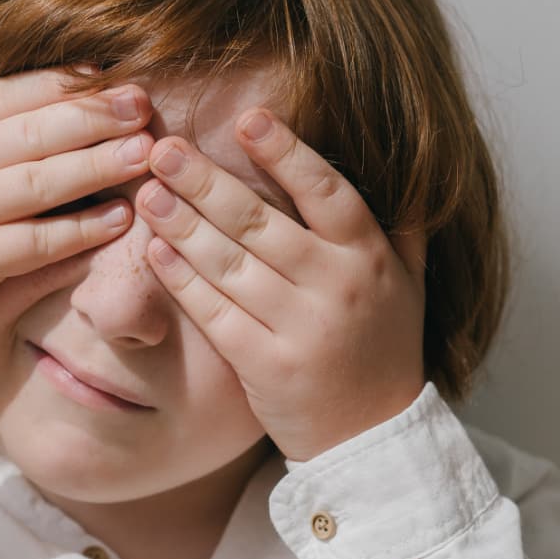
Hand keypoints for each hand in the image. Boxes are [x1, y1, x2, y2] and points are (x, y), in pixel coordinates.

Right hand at [0, 66, 153, 342]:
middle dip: (94, 114)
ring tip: (144, 153)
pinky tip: (119, 220)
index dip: (67, 83)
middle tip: (142, 107)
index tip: (114, 76)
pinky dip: (82, 229)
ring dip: (98, 164)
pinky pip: (37, 241)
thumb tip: (52, 101)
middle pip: (34, 128)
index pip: (12, 92)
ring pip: (40, 179)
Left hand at [133, 109, 427, 462]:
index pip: (327, 192)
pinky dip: (183, 281)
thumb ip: (402, 228)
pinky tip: (156, 251)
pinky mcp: (265, 367)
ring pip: (231, 265)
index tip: (248, 118)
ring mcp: (300, 329)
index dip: (286, 153)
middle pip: (261, 223)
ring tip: (148, 191)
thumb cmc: (384, 351)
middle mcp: (337, 287)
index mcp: (369, 258)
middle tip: (164, 148)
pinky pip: (215, 314)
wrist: (373, 440)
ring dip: (183, 224)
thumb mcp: (409, 285)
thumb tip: (410, 168)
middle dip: (207, 181)